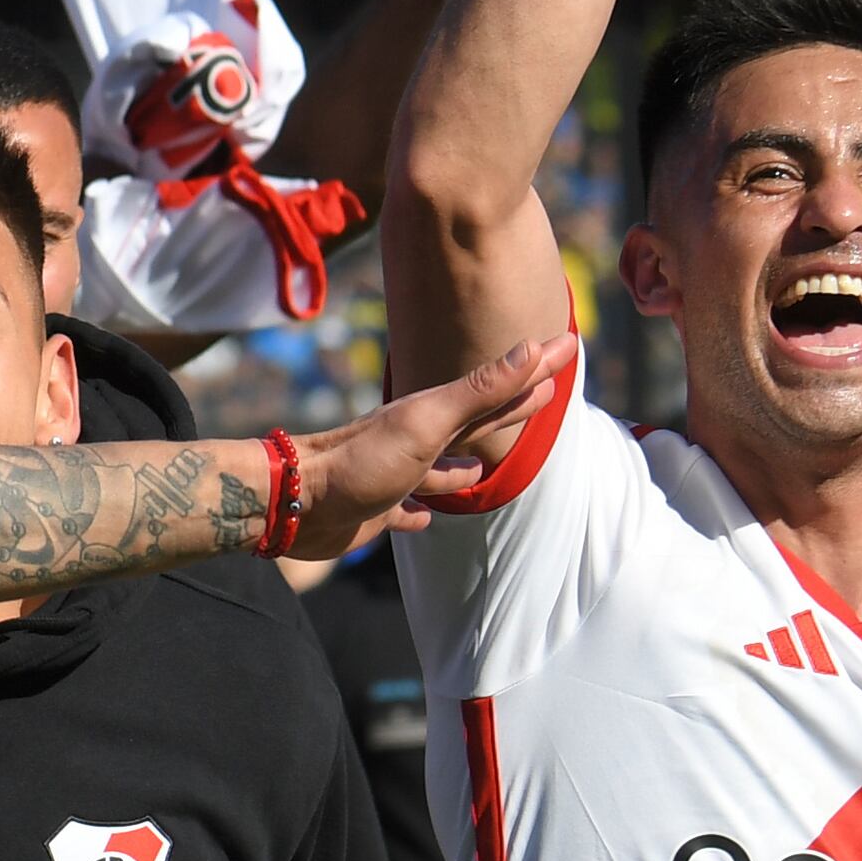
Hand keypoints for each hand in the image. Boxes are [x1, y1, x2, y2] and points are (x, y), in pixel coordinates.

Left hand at [289, 337, 571, 557]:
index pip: (498, 388)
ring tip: (484, 466)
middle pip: (474, 422)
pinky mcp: (375, 510)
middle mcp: (417, 440)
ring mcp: (395, 475)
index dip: (534, 368)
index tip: (567, 344)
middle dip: (509, 407)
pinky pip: (406, 509)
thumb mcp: (428, 421)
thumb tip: (534, 346)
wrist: (293, 503)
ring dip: (464, 465)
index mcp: (434, 415)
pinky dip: (420, 511)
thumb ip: (480, 389)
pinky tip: (425, 516)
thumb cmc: (361, 461)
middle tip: (542, 389)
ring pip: (441, 467)